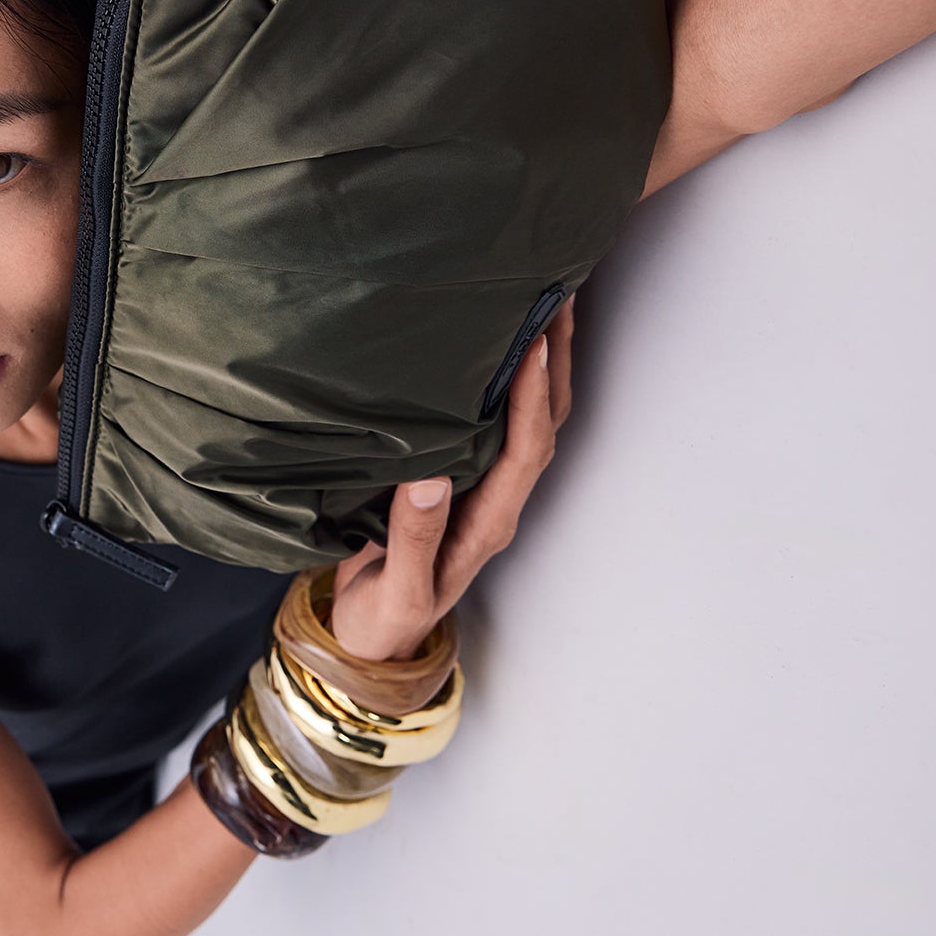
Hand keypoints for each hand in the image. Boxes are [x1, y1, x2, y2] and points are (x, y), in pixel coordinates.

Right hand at [326, 292, 575, 661]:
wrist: (375, 639)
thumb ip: (413, 539)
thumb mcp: (397, 590)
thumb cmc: (386, 618)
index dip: (531, 398)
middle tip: (560, 296)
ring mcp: (485, 490)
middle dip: (558, 362)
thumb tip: (429, 476)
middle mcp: (498, 502)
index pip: (523, 452)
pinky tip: (499, 345)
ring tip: (546, 303)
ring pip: (531, 419)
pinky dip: (513, 379)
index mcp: (486, 526)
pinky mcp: (465, 479)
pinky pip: (503, 422)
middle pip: (545, 424)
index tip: (533, 345)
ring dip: (546, 363)